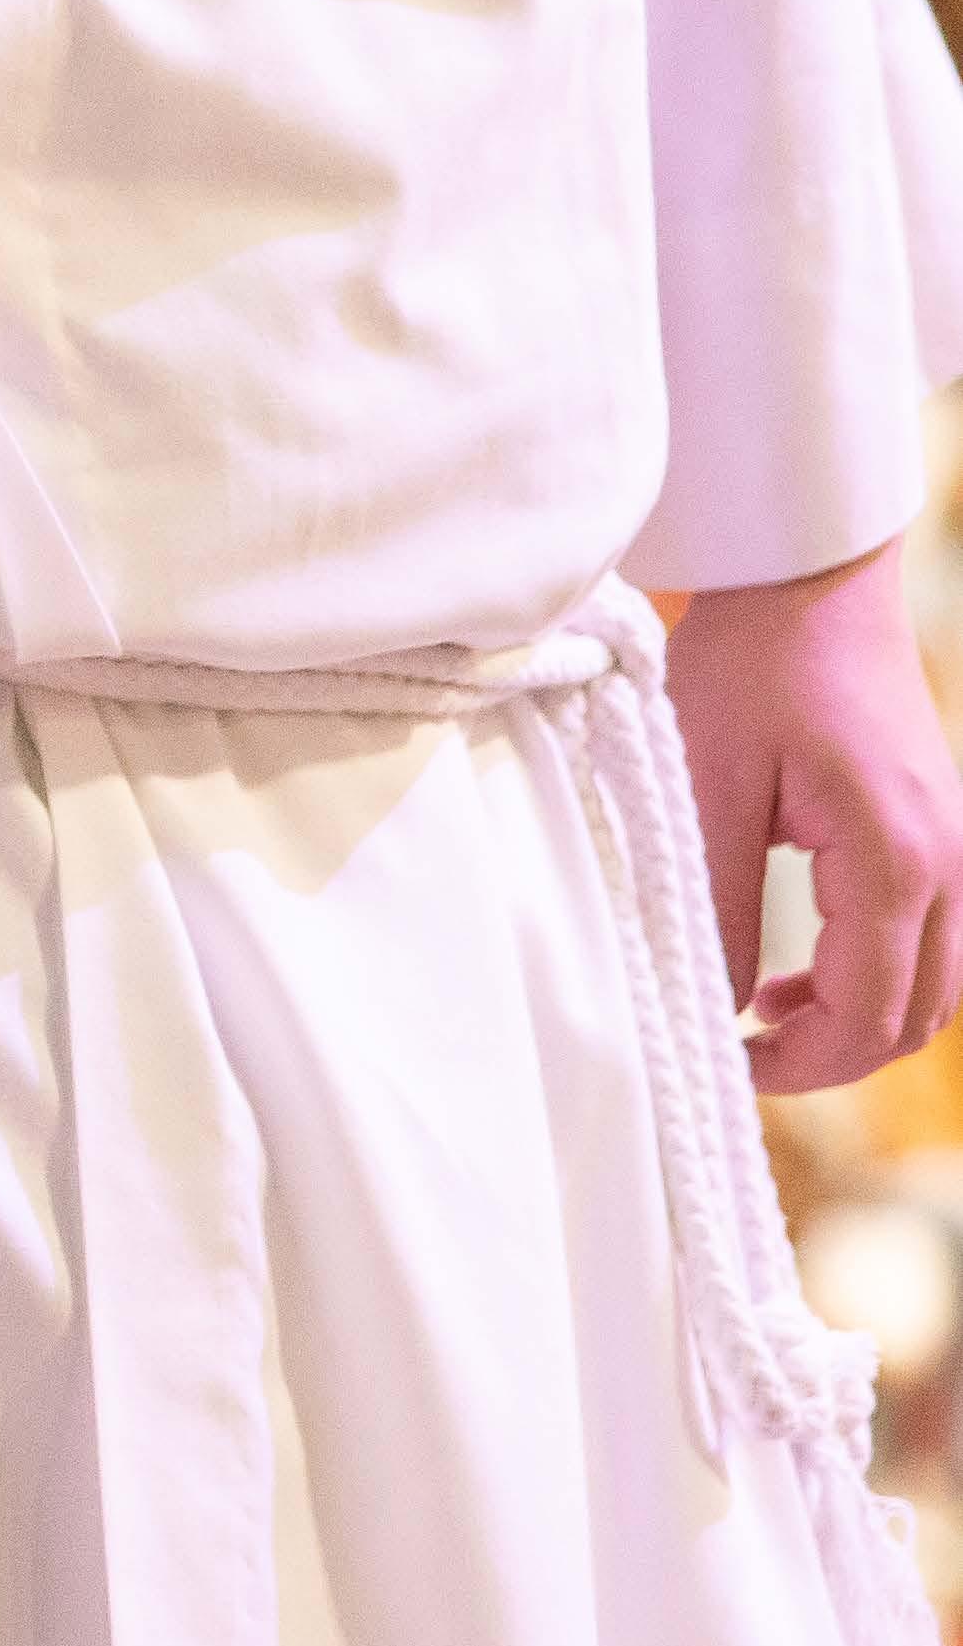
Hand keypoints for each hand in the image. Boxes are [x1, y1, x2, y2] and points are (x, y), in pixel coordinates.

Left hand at [672, 540, 962, 1095]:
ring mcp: (958, 853)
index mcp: (896, 860)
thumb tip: (711, 1002)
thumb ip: (715, 901)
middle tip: (740, 1054)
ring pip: (933, 988)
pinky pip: (930, 941)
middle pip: (915, 1017)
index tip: (729, 1065)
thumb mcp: (709, 783)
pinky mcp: (941, 837)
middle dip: (832, 1055)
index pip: (870, 1014)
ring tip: (764, 1010)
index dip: (802, 1063)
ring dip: (857, 1018)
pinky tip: (800, 967)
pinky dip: (875, 974)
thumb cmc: (753, 665)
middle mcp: (951, 866)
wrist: (810, 580)